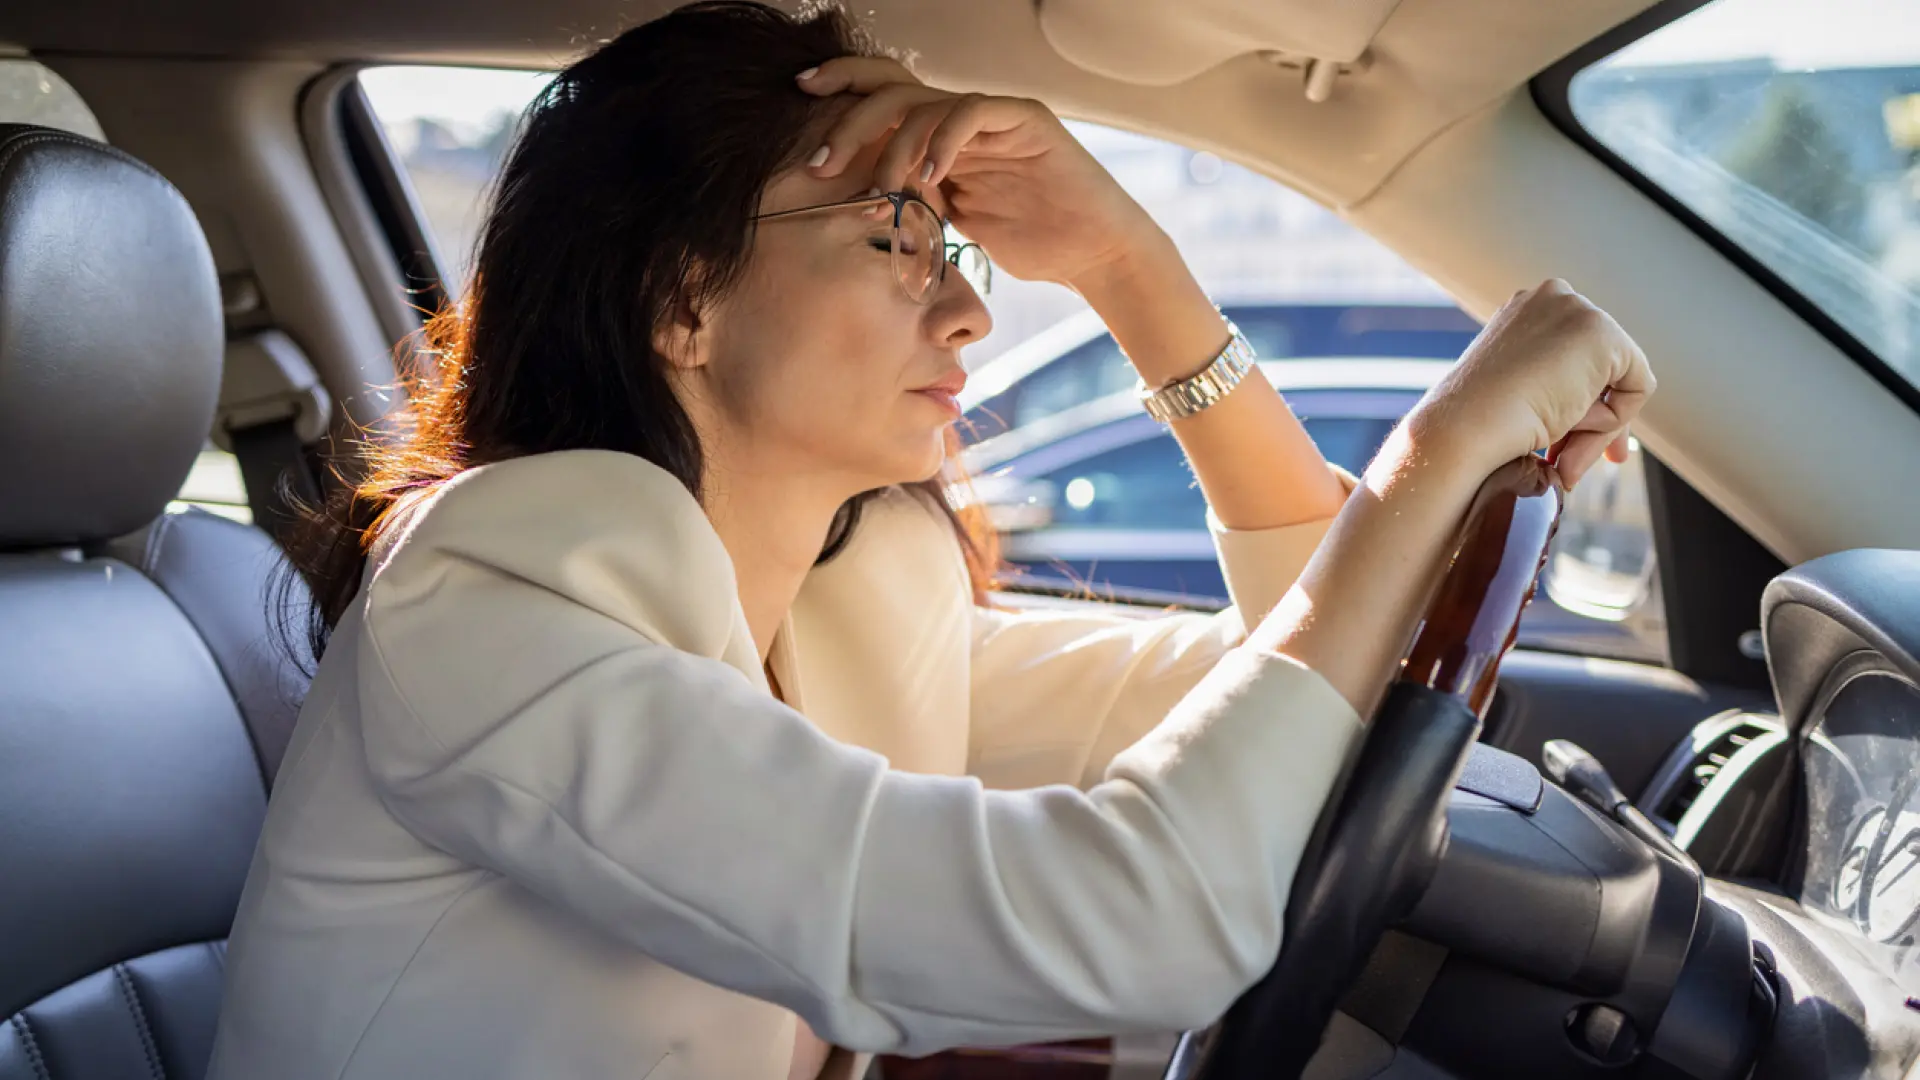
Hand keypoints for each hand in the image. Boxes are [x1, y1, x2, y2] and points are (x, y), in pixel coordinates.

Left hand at [796, 58, 1162, 290]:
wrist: (1094, 252)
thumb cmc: (1029, 242)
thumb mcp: (951, 223)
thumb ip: (912, 201)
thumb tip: (856, 204)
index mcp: (941, 135)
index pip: (882, 98)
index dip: (840, 92)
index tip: (798, 105)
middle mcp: (962, 116)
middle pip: (891, 89)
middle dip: (846, 120)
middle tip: (819, 161)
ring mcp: (993, 113)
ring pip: (924, 103)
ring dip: (892, 147)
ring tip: (882, 190)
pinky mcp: (1025, 118)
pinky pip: (970, 111)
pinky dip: (942, 140)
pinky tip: (928, 177)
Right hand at [1415, 279, 1654, 487]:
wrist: (1466, 426)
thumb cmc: (1477, 423)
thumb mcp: (1515, 395)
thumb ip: (1550, 389)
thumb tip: (1590, 413)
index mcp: (1524, 310)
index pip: (1574, 358)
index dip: (1580, 405)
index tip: (1568, 450)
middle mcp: (1552, 298)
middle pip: (1602, 367)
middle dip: (1598, 422)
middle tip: (1573, 465)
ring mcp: (1577, 310)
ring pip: (1618, 380)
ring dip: (1595, 428)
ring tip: (1559, 456)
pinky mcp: (1602, 333)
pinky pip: (1636, 386)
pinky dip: (1612, 421)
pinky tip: (1570, 428)